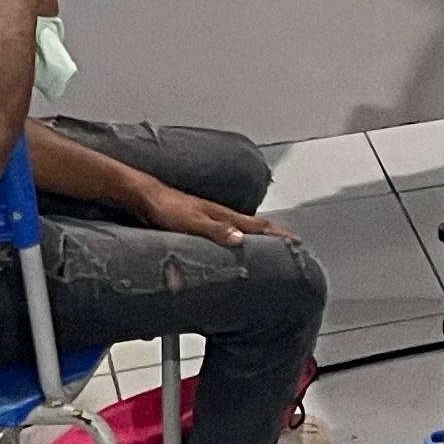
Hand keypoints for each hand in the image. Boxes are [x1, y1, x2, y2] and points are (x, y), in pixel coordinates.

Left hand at [137, 183, 290, 248]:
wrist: (146, 198)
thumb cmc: (167, 209)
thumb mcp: (192, 222)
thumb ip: (215, 230)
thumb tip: (241, 239)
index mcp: (224, 215)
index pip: (259, 226)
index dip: (279, 235)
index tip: (297, 242)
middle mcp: (222, 215)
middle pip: (257, 225)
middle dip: (277, 234)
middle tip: (292, 244)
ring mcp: (212, 218)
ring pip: (244, 228)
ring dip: (260, 236)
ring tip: (271, 246)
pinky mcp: (201, 223)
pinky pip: (230, 232)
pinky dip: (242, 238)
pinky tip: (237, 244)